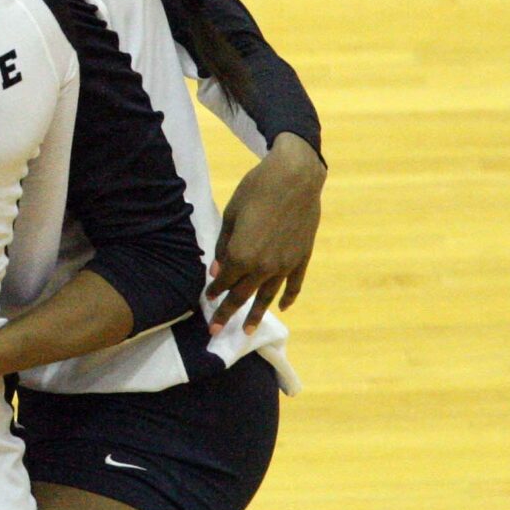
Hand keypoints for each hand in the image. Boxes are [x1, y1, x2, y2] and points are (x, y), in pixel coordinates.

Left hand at [207, 134, 324, 329]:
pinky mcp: (302, 258)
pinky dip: (288, 297)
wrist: (295, 177)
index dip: (214, 291)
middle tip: (216, 331)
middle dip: (227, 313)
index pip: (224, 281)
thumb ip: (223, 246)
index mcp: (242, 255)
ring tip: (247, 331)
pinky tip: (282, 308)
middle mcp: (264, 266)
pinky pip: (295, 284)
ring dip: (256, 314)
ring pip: (268, 296)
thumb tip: (217, 272)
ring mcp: (286, 265)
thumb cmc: (256, 190)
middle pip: (243, 295)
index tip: (206, 302)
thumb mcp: (231, 214)